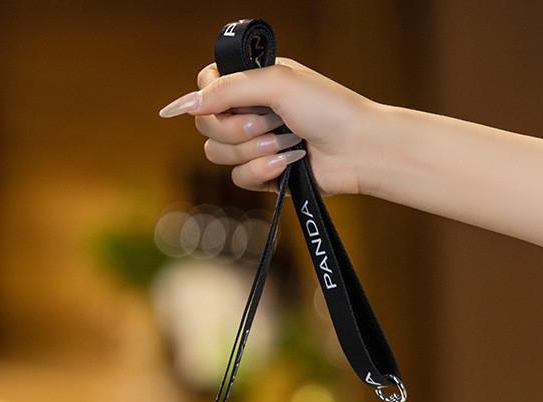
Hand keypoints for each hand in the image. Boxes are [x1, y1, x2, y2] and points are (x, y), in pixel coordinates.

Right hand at [159, 58, 377, 194]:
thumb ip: (226, 89)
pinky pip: (240, 179)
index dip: (208, 99)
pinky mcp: (265, 175)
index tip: (225, 103)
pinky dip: (264, 171)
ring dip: (255, 150)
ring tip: (287, 142)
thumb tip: (184, 105)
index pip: (204, 87)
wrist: (358, 148)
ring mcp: (256, 145)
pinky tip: (290, 162)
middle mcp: (249, 112)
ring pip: (220, 156)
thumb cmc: (327, 108)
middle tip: (272, 122)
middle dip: (239, 128)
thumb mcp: (276, 82)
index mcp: (251, 83)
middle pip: (206, 127)